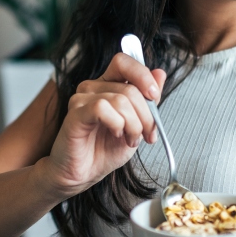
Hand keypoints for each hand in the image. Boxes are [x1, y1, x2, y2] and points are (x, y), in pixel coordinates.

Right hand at [41, 53, 167, 196]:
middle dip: (146, 116)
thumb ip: (147, 100)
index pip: (124, 62)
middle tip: (146, 135)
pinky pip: (102, 108)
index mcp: (107, 85)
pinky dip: (117, 123)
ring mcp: (82, 99)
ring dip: (133, 125)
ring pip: (120, 100)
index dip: (143, 75)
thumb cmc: (103, 150)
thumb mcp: (136, 124)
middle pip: (130, 88)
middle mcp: (93, 88)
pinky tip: (115, 134)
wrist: (82, 174)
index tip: (155, 96)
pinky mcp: (75, 114)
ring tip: (130, 139)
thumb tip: (160, 73)